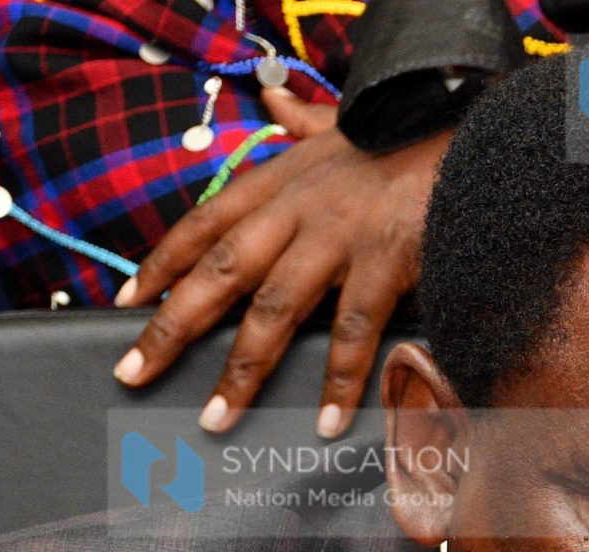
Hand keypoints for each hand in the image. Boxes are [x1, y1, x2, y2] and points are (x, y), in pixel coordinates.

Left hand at [113, 89, 446, 437]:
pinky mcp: (383, 262)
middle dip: (172, 327)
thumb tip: (275, 96)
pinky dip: (340, 378)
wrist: (462, 126)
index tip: (126, 301)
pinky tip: (329, 418)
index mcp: (279, 181)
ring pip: (273, 311)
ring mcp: (337, 240)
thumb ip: (303, 119)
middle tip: (133, 372)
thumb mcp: (343, 122)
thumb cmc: (406, 131)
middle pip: (218, 274)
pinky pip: (353, 331)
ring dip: (241, 368)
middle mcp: (295, 210)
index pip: (203, 224)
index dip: (161, 264)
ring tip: (217, 416)